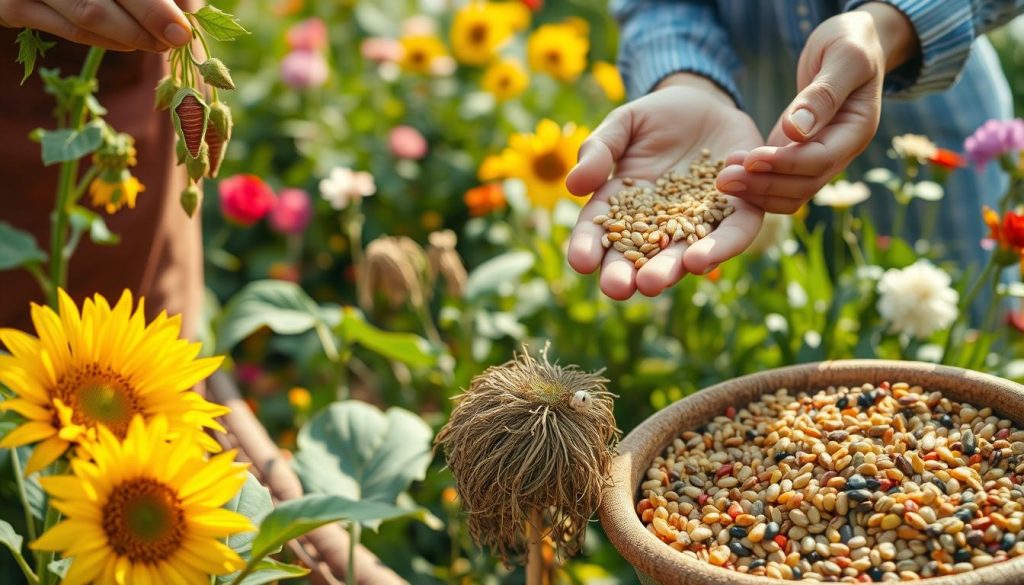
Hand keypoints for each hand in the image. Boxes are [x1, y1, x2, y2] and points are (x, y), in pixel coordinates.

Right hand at [0, 0, 192, 51]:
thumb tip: (184, 15)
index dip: (153, 5)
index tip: (181, 28)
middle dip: (148, 19)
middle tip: (176, 40)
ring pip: (89, 15)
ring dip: (131, 36)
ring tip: (159, 44)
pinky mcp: (14, 6)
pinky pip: (69, 30)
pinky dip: (105, 41)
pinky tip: (129, 45)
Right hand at [565, 74, 764, 299]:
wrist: (708, 102)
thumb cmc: (656, 117)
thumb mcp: (623, 124)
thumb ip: (599, 150)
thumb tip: (573, 185)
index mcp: (623, 206)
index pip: (600, 233)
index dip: (588, 247)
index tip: (581, 262)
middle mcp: (659, 225)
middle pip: (639, 256)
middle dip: (626, 275)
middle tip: (617, 288)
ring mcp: (699, 222)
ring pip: (683, 254)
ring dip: (668, 271)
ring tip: (654, 284)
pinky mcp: (739, 210)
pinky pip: (732, 233)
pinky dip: (720, 247)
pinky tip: (703, 259)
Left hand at [717, 2, 917, 212]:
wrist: (850, 43)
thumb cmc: (849, 43)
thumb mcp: (843, 57)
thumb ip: (823, 94)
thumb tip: (797, 131)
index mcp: (856, 130)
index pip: (821, 160)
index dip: (785, 164)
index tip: (751, 159)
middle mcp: (840, 150)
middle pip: (803, 185)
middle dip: (763, 185)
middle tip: (723, 180)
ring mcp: (819, 155)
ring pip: (791, 192)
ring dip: (756, 192)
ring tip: (722, 180)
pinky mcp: (798, 152)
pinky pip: (779, 180)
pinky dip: (756, 183)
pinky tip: (730, 171)